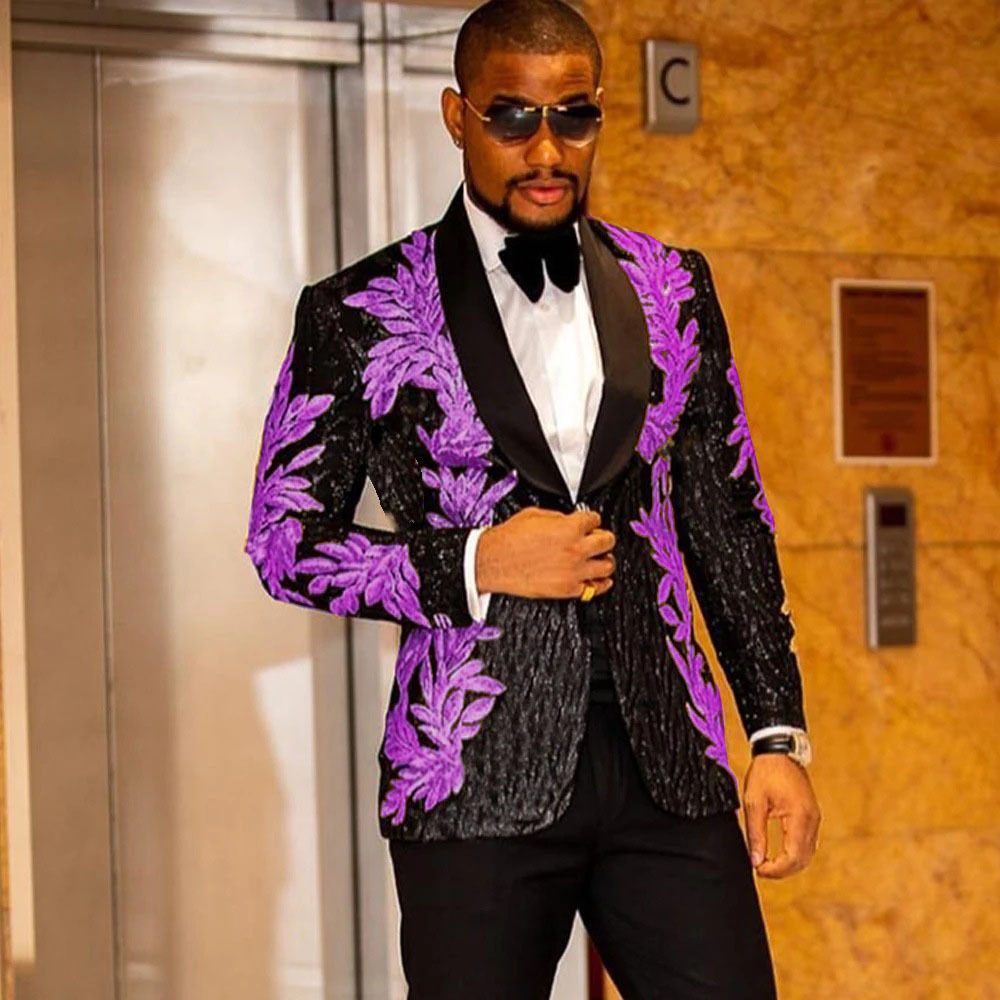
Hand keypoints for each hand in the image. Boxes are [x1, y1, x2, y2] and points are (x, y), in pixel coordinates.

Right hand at [475, 507, 614, 599]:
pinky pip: (595, 588)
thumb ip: (559, 518)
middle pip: (608, 541)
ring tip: (600, 559)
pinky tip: (600, 579)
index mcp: (569, 527)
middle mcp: (576, 549)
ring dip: (605, 560)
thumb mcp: (535, 515)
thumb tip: (569, 521)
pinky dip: (600, 583)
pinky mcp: (568, 589)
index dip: (591, 520)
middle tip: (599, 539)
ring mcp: (574, 570)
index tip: (589, 523)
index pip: (595, 519)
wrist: (493, 561)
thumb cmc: (509, 539)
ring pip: (607, 565)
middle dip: (603, 538)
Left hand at [742, 753, 820, 878]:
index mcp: (799, 817)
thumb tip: (756, 860)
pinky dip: (796, 854)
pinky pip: (808, 843)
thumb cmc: (766, 772)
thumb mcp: (754, 802)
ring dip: (790, 864)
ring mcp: (815, 818)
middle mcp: (812, 820)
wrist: (779, 750)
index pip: (793, 857)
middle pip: (803, 860)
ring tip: (767, 864)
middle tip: (760, 869)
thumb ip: (755, 833)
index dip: (776, 870)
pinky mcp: (812, 815)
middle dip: (782, 870)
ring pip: (808, 854)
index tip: (759, 870)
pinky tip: (780, 854)